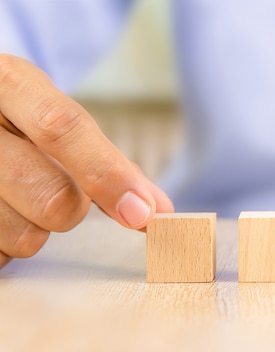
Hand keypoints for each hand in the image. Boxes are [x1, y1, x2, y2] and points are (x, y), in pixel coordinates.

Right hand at [0, 54, 173, 267]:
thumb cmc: (15, 119)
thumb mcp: (52, 117)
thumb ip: (109, 161)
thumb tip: (159, 208)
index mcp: (10, 83)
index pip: (60, 126)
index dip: (107, 174)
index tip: (141, 212)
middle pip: (52, 196)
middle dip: (72, 210)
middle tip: (56, 191)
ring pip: (24, 233)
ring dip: (34, 229)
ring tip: (14, 196)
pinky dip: (6, 245)